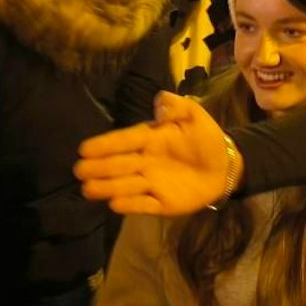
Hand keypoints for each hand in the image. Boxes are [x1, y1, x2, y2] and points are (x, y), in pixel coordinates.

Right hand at [74, 92, 234, 215]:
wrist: (225, 167)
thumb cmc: (206, 139)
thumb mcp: (196, 116)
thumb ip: (178, 107)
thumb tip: (159, 100)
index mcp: (152, 138)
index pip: (125, 140)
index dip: (106, 144)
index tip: (84, 148)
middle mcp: (146, 161)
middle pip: (119, 164)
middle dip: (99, 167)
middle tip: (79, 169)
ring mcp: (152, 183)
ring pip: (125, 184)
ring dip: (107, 187)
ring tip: (87, 188)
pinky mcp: (162, 203)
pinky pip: (143, 204)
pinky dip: (130, 204)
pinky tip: (115, 203)